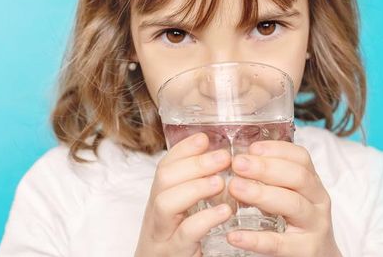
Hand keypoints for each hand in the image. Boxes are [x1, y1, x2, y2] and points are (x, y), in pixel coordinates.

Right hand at [135, 133, 232, 256]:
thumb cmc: (180, 245)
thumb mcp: (186, 215)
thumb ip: (199, 192)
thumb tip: (224, 164)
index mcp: (162, 201)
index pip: (166, 167)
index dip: (184, 150)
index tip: (205, 138)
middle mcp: (157, 215)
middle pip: (163, 180)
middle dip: (194, 164)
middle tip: (224, 157)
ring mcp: (163, 235)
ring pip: (165, 204)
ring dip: (195, 187)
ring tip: (221, 182)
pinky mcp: (175, 254)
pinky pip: (185, 234)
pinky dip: (205, 219)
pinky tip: (225, 211)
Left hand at [225, 141, 341, 256]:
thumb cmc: (298, 226)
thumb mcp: (293, 198)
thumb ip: (272, 182)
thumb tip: (238, 162)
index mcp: (313, 185)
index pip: (302, 158)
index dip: (277, 150)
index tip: (251, 148)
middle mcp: (318, 202)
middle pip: (298, 177)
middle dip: (266, 167)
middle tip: (238, 163)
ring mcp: (315, 226)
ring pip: (293, 205)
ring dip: (262, 194)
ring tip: (235, 188)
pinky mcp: (305, 250)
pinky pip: (279, 243)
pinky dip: (255, 239)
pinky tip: (234, 235)